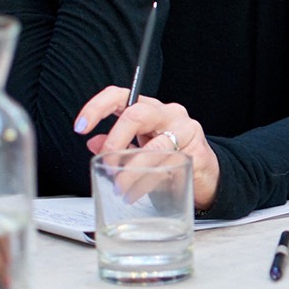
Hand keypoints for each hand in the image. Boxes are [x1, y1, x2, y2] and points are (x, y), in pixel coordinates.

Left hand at [75, 86, 219, 210]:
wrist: (207, 173)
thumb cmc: (171, 156)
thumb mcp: (141, 147)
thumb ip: (118, 143)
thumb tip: (93, 143)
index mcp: (149, 108)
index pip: (120, 95)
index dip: (97, 107)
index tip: (80, 127)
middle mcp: (167, 113)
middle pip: (136, 114)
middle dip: (115, 141)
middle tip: (107, 163)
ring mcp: (184, 130)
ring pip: (153, 146)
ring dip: (131, 170)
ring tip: (120, 187)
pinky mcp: (195, 152)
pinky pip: (166, 167)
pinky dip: (146, 183)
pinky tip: (136, 193)